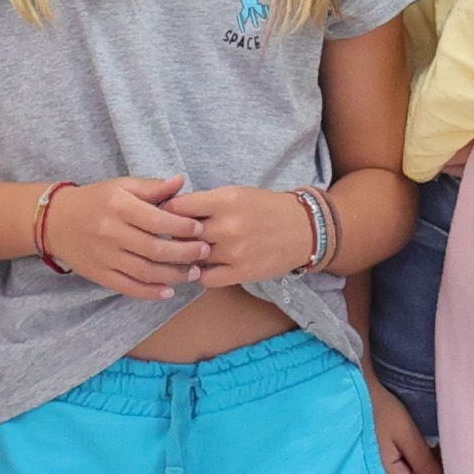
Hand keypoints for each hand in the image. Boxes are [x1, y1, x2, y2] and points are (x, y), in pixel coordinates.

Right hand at [41, 173, 218, 298]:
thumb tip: (181, 182)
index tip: (199, 229)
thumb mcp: (121, 186)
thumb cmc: (96, 200)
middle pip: (154, 248)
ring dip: (173, 275)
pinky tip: (168, 291)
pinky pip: (128, 287)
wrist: (55, 221)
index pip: (157, 220)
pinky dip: (150, 292)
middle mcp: (110, 232)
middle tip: (204, 253)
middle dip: (184, 253)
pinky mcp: (99, 274)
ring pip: (144, 271)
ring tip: (193, 273)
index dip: (182, 227)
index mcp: (118, 206)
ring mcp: (104, 256)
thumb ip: (152, 187)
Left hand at [180, 186, 327, 288]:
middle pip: (181, 235)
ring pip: (192, 258)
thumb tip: (170, 210)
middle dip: (175, 236)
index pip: (178, 208)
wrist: (305, 228)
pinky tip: (207, 267)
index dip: (168, 213)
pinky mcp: (241, 273)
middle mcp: (228, 226)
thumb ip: (206, 202)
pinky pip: (206, 279)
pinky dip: (202, 274)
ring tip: (193, 252)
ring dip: (189, 257)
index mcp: (226, 200)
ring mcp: (234, 251)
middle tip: (175, 237)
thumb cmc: (266, 208)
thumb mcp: (236, 194)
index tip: (168, 217)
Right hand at [373, 384, 442, 473]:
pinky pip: (388, 473)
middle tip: (411, 439)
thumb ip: (424, 463)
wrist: (346, 394)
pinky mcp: (365, 471)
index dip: (431, 468)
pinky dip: (394, 460)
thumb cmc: (377, 409)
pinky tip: (388, 443)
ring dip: (406, 463)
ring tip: (398, 439)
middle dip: (418, 466)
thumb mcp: (405, 433)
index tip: (427, 445)